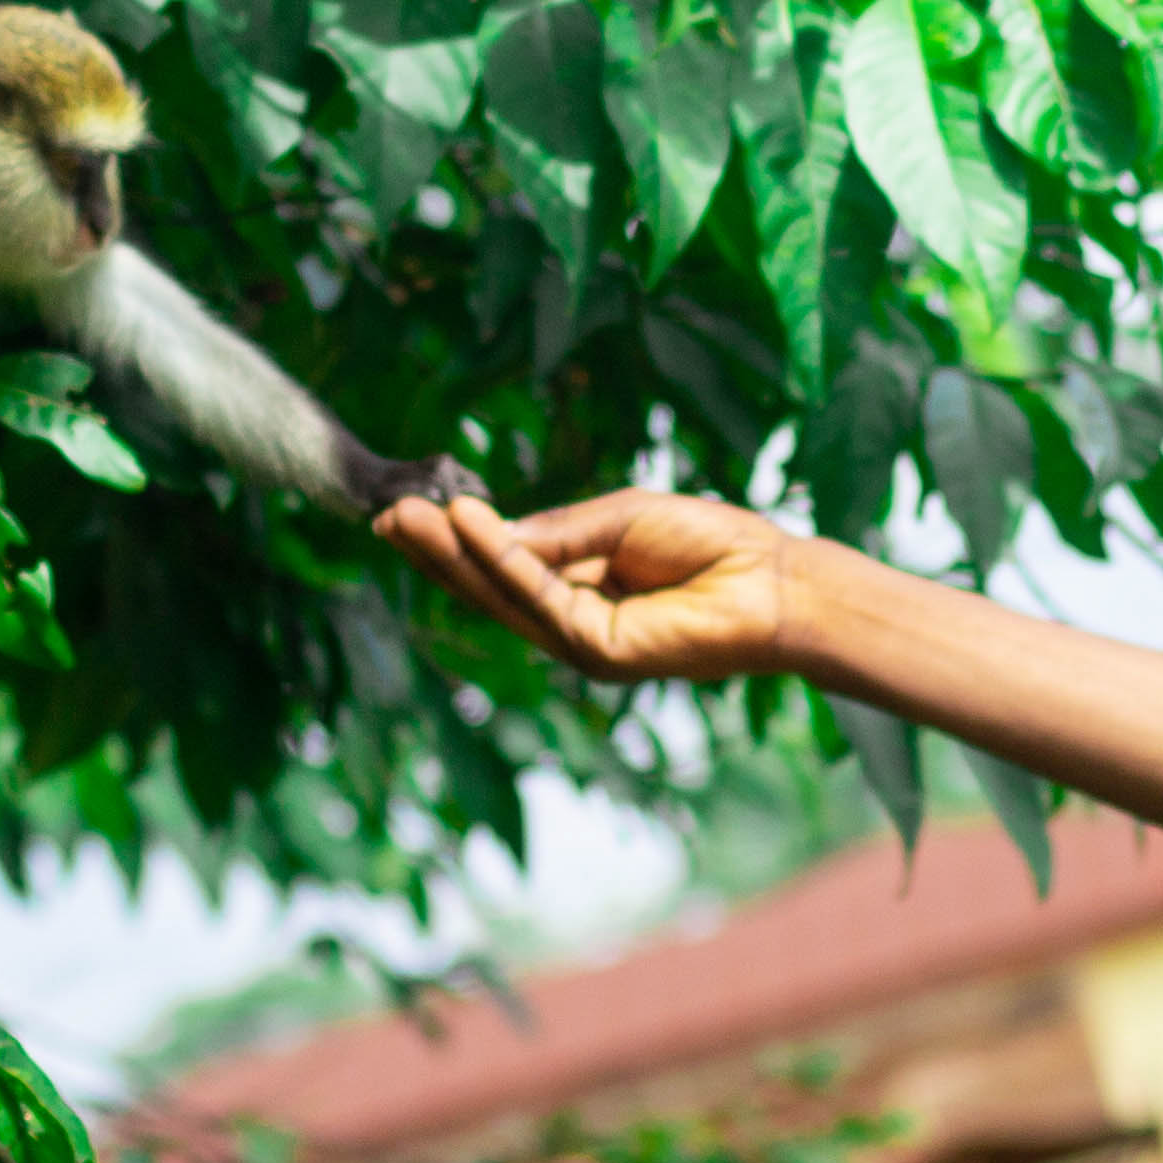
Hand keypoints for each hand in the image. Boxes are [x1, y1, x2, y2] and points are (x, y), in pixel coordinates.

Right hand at [377, 487, 809, 686]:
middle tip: (385, 515)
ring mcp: (585, 645)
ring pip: (503, 598)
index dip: (459, 543)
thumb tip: (485, 528)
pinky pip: (540, 598)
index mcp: (580, 594)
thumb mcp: (621, 519)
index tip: (409, 510)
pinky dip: (502, 560)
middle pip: (490, 590)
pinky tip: (469, 525)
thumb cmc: (714, 543)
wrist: (777, 580)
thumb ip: (557, 532)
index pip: (504, 570)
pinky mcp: (601, 652)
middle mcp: (574, 626)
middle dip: (437, 553)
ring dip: (453, 556)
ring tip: (407, 517)